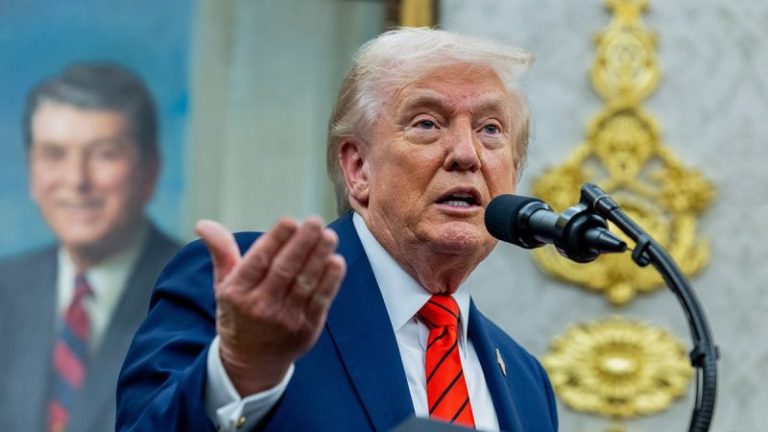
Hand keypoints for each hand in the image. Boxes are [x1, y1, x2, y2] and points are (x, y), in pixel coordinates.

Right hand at [195, 217, 345, 395]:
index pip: (258, 261)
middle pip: (285, 270)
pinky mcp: (307, 330)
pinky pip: (321, 301)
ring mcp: (286, 320)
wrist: (251, 363)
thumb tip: (204, 223)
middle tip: (315, 222)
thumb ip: (221, 252)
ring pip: (305, 283)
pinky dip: (330, 281)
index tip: (290, 221)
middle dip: (302, 243)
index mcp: (237, 293)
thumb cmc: (239, 313)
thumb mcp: (224, 286)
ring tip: (329, 236)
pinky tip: (336, 261)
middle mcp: (261, 307)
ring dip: (319, 258)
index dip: (275, 240)